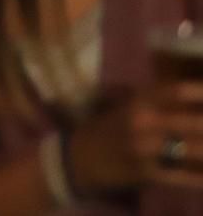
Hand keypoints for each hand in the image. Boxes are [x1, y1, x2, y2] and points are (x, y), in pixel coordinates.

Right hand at [69, 83, 202, 192]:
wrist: (78, 157)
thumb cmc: (111, 129)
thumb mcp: (131, 108)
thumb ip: (161, 103)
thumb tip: (196, 100)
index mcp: (140, 100)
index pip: (179, 90)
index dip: (201, 93)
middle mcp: (143, 120)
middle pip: (194, 122)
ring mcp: (144, 147)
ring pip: (193, 149)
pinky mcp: (145, 172)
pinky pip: (183, 175)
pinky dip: (201, 177)